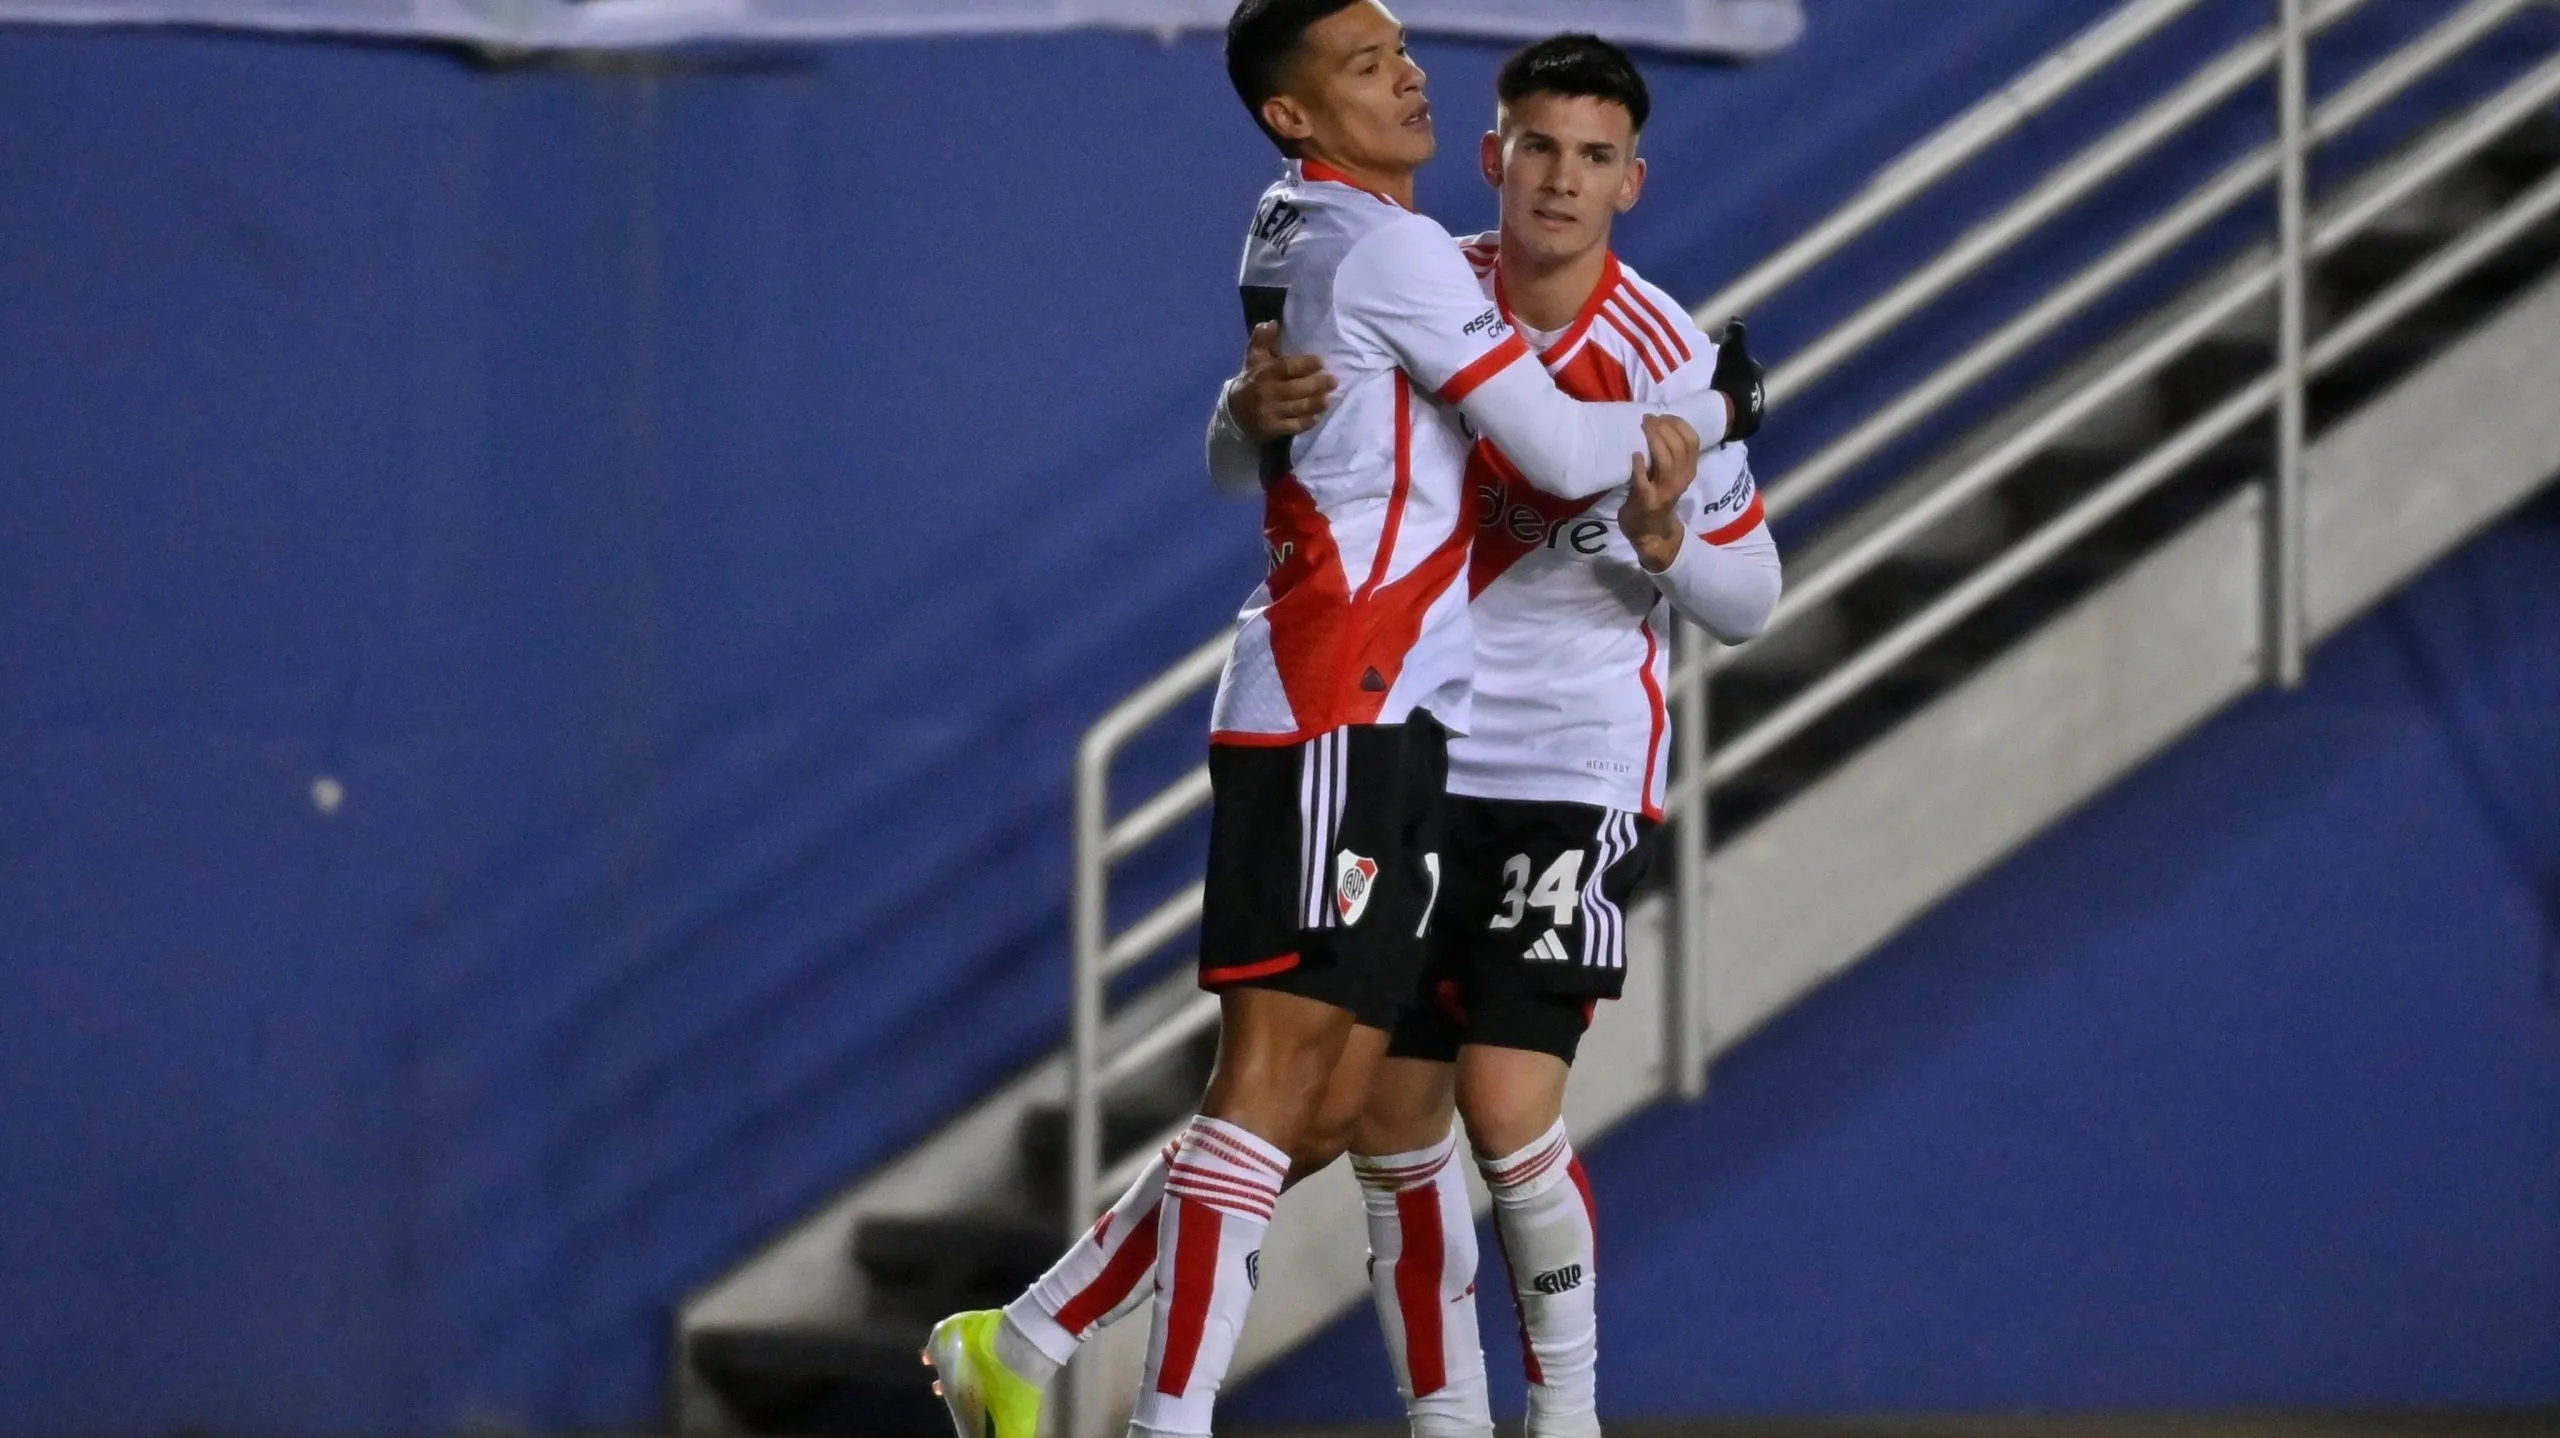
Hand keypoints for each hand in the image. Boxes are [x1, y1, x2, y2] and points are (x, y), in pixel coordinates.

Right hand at [1227, 321, 1335, 443]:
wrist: (1234, 411)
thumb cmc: (1251, 379)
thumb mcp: (1253, 357)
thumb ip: (1262, 339)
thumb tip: (1273, 322)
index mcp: (1264, 373)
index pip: (1288, 368)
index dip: (1306, 364)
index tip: (1321, 362)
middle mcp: (1267, 392)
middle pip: (1297, 389)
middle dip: (1317, 385)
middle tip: (1334, 381)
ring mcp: (1270, 412)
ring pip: (1298, 408)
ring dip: (1316, 404)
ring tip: (1329, 399)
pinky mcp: (1272, 428)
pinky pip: (1294, 426)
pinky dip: (1306, 422)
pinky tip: (1316, 417)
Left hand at [1620, 413, 1700, 572]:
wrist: (1651, 535)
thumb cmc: (1659, 499)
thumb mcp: (1671, 477)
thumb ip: (1668, 457)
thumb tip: (1657, 426)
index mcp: (1688, 470)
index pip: (1692, 441)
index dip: (1679, 423)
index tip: (1663, 415)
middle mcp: (1681, 479)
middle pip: (1680, 446)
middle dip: (1664, 427)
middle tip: (1649, 419)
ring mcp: (1664, 490)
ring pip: (1666, 460)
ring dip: (1654, 440)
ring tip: (1643, 427)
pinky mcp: (1646, 500)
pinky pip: (1643, 480)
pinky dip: (1639, 466)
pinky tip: (1635, 455)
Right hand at [1709, 318, 1763, 441]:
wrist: (1733, 409)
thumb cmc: (1731, 378)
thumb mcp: (1731, 350)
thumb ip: (1735, 333)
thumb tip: (1737, 317)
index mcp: (1756, 373)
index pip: (1747, 367)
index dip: (1736, 366)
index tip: (1724, 368)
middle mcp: (1761, 391)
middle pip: (1748, 387)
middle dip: (1738, 386)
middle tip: (1720, 387)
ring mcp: (1757, 411)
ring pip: (1746, 405)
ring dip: (1736, 404)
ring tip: (1720, 405)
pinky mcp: (1751, 427)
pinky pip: (1741, 421)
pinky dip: (1734, 419)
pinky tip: (1724, 420)